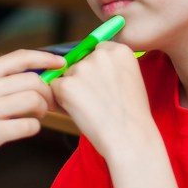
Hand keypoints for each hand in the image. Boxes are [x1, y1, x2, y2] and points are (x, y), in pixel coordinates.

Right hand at [0, 48, 62, 175]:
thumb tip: (36, 73)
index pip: (20, 57)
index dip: (46, 58)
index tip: (61, 63)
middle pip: (34, 81)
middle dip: (48, 92)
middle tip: (49, 103)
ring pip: (34, 101)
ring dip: (43, 110)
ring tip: (37, 115)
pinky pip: (29, 126)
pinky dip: (34, 127)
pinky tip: (27, 128)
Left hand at [49, 41, 155, 160]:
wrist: (129, 137)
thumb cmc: (132, 115)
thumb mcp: (131, 79)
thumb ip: (111, 67)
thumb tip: (84, 65)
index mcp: (120, 50)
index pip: (96, 51)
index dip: (96, 71)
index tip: (104, 86)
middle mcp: (100, 54)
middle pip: (79, 62)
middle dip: (82, 80)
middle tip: (99, 101)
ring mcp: (82, 68)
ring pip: (66, 76)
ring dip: (72, 91)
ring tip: (92, 109)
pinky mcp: (66, 85)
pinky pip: (55, 89)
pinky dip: (62, 102)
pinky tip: (81, 113)